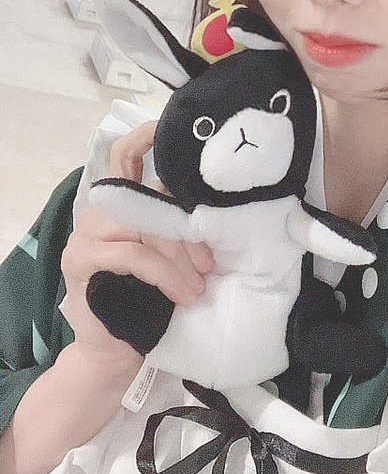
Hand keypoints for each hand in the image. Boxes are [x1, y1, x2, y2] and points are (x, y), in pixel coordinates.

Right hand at [61, 120, 213, 372]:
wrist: (116, 349)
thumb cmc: (148, 299)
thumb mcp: (168, 255)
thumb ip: (177, 225)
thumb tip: (221, 211)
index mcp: (120, 203)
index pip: (127, 155)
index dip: (146, 137)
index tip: (168, 125)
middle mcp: (98, 210)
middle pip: (148, 198)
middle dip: (187, 231)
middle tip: (209, 265)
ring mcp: (85, 234)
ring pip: (143, 228)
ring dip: (177, 259)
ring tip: (196, 288)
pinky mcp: (79, 261)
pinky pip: (130, 255)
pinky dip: (161, 273)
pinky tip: (180, 294)